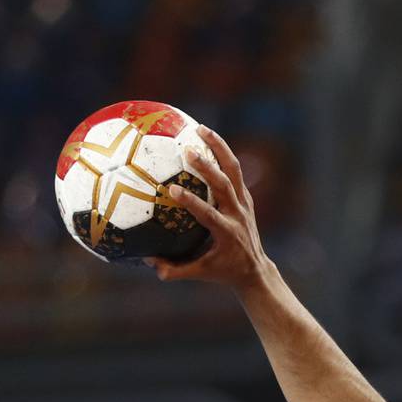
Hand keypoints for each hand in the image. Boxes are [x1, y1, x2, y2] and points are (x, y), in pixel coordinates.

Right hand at [148, 126, 271, 291]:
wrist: (255, 269)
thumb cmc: (223, 271)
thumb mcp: (200, 273)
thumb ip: (174, 269)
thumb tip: (146, 261)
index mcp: (226, 233)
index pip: (209, 214)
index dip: (192, 202)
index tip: (172, 189)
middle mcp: (237, 215)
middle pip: (225, 185)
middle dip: (207, 168)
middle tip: (187, 150)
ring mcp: (244, 204)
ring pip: (234, 170)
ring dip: (219, 148)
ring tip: (200, 128)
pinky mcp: (246, 197)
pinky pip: (234, 170)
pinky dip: (222, 153)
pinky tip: (205, 137)